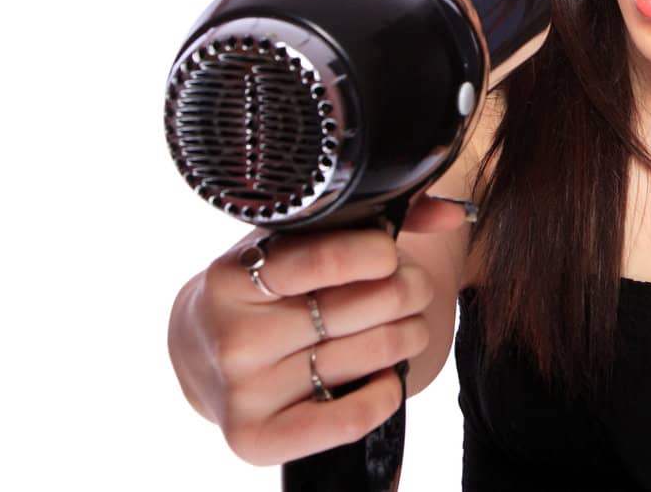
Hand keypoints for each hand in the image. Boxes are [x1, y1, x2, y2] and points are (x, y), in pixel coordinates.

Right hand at [167, 190, 473, 465]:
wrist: (200, 352)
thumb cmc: (261, 289)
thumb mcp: (292, 244)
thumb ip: (366, 220)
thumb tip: (450, 212)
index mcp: (232, 278)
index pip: (321, 261)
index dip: (375, 253)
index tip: (389, 253)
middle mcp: (234, 338)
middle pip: (356, 310)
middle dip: (405, 291)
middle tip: (411, 288)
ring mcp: (244, 391)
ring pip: (366, 357)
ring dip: (407, 335)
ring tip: (406, 324)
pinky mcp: (257, 437)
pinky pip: (347, 420)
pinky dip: (384, 394)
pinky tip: (386, 375)